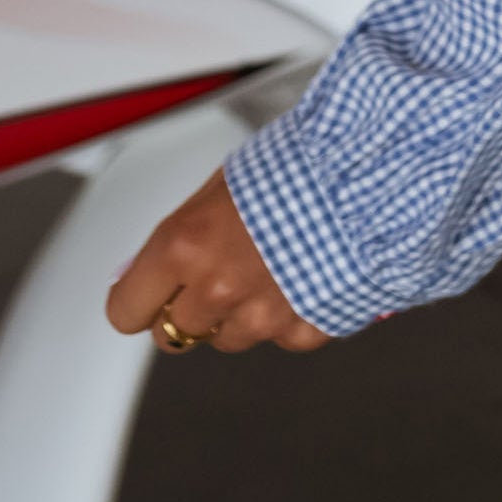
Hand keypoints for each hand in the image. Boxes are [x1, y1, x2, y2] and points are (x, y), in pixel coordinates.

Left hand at [106, 168, 330, 356]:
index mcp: (184, 246)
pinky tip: (308, 277)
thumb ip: (182, 234)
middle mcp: (216, 289)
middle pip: (172, 334)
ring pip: (228, 339)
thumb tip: (143, 271)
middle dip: (188, 309)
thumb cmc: (304, 162)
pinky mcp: (303, 329)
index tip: (149, 295)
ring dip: (240, 314)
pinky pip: (282, 338)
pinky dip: (292, 316)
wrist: (376, 171)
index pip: (126, 310)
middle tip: (216, 276)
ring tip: (272, 268)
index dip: (139, 300)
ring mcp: (260, 316)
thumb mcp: (223, 185)